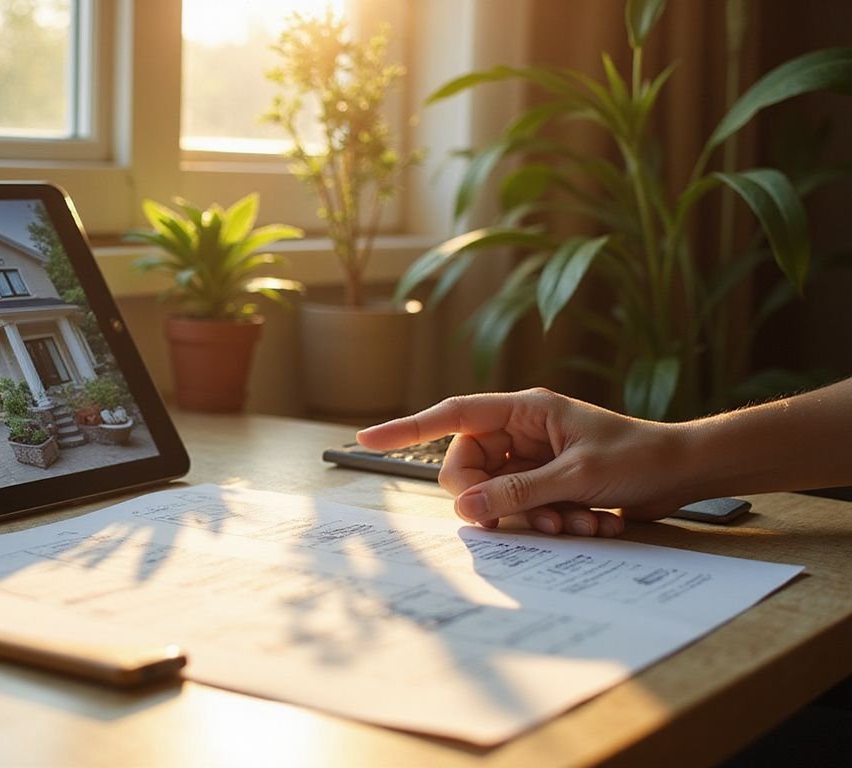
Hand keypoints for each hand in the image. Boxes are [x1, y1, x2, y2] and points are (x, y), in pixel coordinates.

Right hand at [357, 388, 686, 535]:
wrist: (685, 473)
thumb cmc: (639, 458)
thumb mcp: (576, 477)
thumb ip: (517, 493)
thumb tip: (466, 510)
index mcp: (522, 410)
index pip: (451, 415)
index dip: (406, 428)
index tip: (365, 440)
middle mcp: (519, 432)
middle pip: (468, 469)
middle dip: (494, 501)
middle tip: (530, 518)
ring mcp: (530, 459)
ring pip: (493, 495)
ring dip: (528, 517)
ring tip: (574, 521)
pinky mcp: (544, 484)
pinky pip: (519, 508)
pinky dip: (547, 521)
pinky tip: (587, 522)